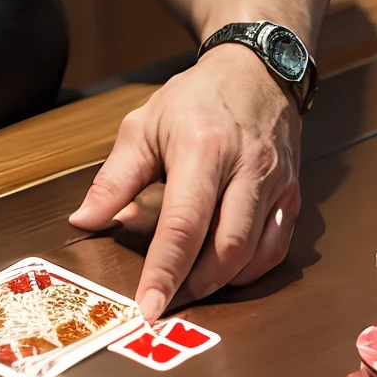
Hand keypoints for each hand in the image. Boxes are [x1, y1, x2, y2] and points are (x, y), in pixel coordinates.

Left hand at [67, 43, 301, 319]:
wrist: (256, 70)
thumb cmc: (195, 99)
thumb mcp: (143, 126)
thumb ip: (113, 178)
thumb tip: (83, 221)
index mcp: (203, 149)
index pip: (184, 224)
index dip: (165, 271)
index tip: (148, 306)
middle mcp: (246, 169)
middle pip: (226, 249)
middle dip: (195, 287)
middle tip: (166, 302)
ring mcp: (276, 184)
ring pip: (255, 256)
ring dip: (222, 283)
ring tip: (190, 288)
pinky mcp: (293, 195)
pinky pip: (277, 249)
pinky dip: (250, 270)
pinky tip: (225, 271)